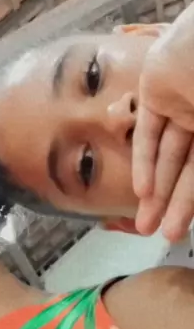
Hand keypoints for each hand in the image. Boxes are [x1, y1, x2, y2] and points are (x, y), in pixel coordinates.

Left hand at [133, 22, 193, 240]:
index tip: (187, 231)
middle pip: (190, 170)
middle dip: (177, 204)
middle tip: (163, 235)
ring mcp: (181, 105)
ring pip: (167, 155)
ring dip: (157, 188)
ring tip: (144, 224)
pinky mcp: (156, 92)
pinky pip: (147, 131)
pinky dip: (143, 159)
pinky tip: (140, 189)